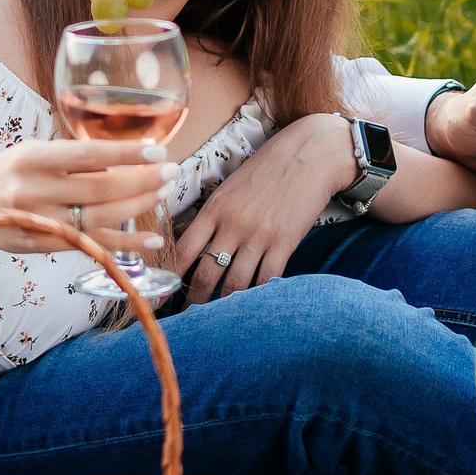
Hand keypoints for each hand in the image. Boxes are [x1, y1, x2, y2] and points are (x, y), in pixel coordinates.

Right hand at [0, 139, 167, 258]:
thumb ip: (73, 157)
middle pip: (99, 189)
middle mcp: (34, 191)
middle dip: (142, 181)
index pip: (86, 155)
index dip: (125, 154)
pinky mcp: (42, 245)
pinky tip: (151, 238)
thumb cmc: (7, 172)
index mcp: (32, 158)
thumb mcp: (33, 151)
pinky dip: (125, 243)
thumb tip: (124, 160)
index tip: (157, 150)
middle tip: (170, 172)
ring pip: (99, 218)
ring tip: (163, 193)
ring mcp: (38, 222)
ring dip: (138, 206)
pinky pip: (91, 245)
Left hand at [175, 114, 357, 302]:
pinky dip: (258, 295)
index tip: (166, 292)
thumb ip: (211, 215)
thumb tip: (190, 241)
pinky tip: (252, 305)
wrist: (309, 155)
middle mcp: (232, 225)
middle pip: (205, 274)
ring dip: (224, 305)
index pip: (184, 250)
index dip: (172, 277)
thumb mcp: (229, 187)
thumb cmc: (266, 168)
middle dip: (194, 300)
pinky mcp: (284, 243)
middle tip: (189, 317)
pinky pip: (267, 279)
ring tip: (218, 319)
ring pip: (234, 283)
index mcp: (214, 209)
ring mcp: (259, 236)